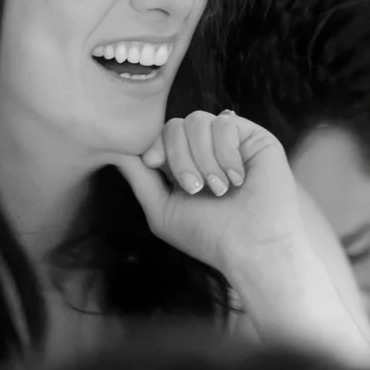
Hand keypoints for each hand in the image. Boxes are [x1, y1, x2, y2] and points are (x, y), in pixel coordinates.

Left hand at [110, 110, 305, 280]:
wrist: (252, 248)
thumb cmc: (209, 236)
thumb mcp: (162, 209)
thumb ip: (139, 178)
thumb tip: (115, 149)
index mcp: (185, 164)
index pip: (160, 135)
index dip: (154, 144)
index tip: (155, 164)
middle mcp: (207, 150)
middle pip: (175, 125)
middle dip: (179, 158)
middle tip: (195, 188)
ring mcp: (231, 142)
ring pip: (198, 120)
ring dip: (202, 158)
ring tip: (219, 188)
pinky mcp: (255, 138)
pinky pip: (225, 122)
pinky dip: (226, 152)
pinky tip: (237, 178)